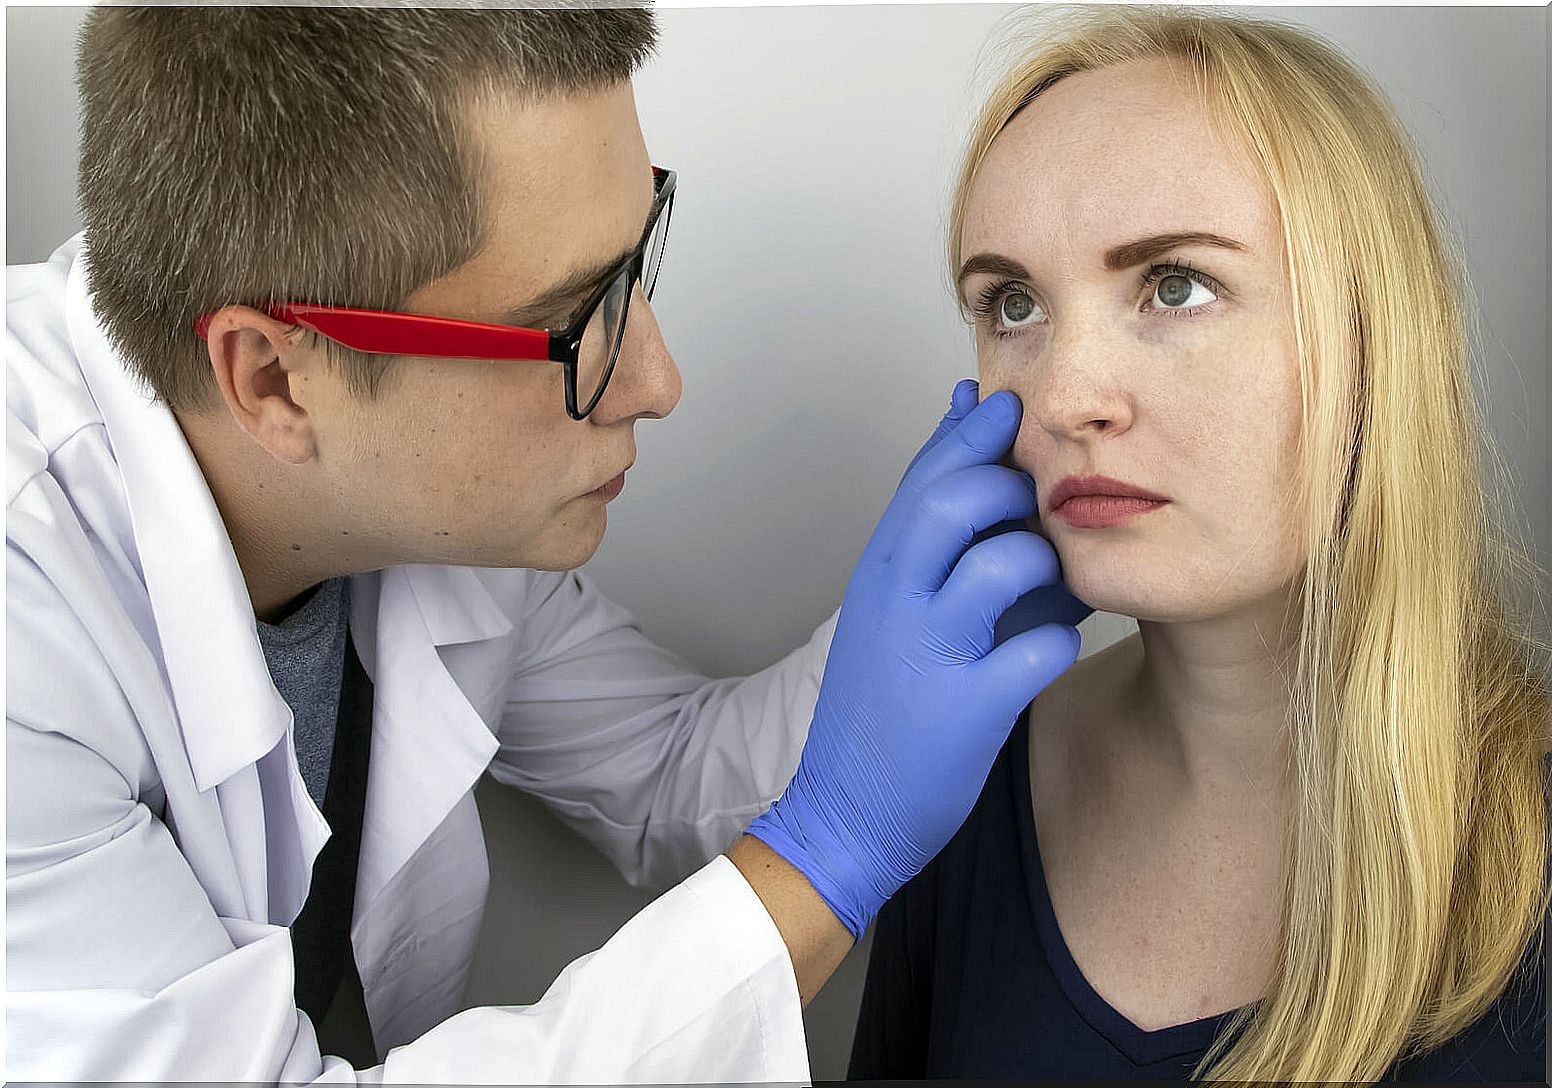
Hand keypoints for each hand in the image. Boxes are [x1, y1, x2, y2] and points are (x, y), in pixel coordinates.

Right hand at [747, 382, 1082, 937]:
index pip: (924, 474)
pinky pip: (1041, 650)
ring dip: (1045, 562)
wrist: (846, 809)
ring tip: (1052, 583)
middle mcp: (896, 601)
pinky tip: (1050, 647)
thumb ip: (927, 530)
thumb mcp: (887, 604)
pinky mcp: (970, 711)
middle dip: (1010, 485)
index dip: (973, 430)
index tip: (1009, 408)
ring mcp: (930, 654)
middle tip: (1038, 501)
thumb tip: (963, 436)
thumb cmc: (881, 699)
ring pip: (1005, 566)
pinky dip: (1059, 640)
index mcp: (878, 571)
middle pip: (956, 501)